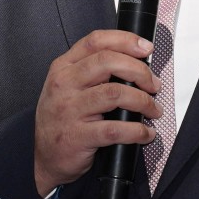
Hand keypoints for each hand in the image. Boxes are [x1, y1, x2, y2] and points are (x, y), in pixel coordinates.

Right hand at [33, 29, 162, 197]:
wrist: (45, 157)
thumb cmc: (62, 118)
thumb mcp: (68, 86)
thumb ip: (93, 70)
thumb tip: (135, 63)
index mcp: (63, 67)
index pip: (96, 41)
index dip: (125, 40)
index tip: (146, 48)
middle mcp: (64, 84)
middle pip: (108, 62)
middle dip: (139, 70)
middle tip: (153, 84)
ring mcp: (69, 110)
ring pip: (115, 93)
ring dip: (143, 101)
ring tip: (152, 109)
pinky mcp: (78, 136)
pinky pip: (115, 129)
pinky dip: (137, 131)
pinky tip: (145, 133)